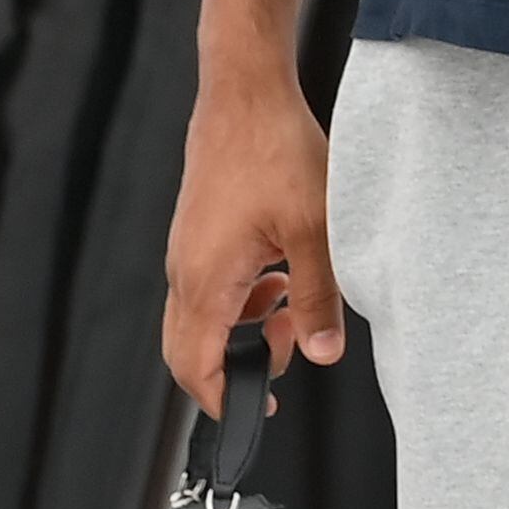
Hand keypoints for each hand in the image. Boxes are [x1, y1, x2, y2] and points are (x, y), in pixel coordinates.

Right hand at [163, 65, 343, 410]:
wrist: (245, 97)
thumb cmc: (275, 151)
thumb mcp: (315, 229)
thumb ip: (318, 296)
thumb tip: (323, 352)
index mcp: (206, 282)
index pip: (196, 368)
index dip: (222, 399)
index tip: (255, 411)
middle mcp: (185, 273)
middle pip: (192, 350)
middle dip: (235, 368)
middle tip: (283, 361)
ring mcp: (189, 253)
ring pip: (204, 318)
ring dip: (244, 328)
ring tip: (293, 310)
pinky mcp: (200, 234)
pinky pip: (212, 287)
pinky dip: (243, 299)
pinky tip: (282, 277)